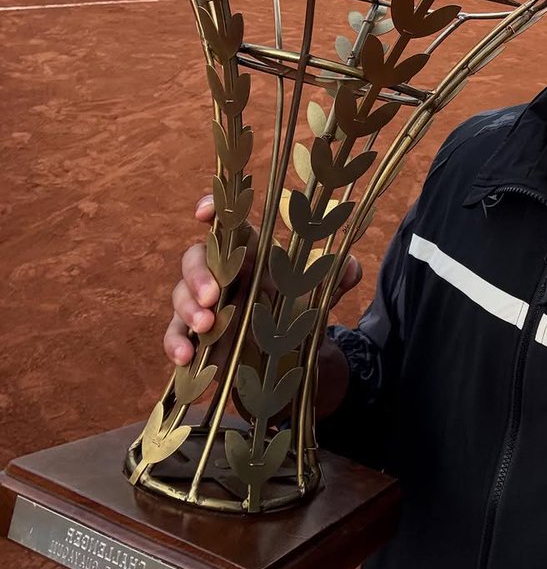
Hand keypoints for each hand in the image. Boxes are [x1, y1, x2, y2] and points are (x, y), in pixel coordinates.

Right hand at [164, 194, 362, 366]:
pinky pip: (173, 334)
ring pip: (180, 294)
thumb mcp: (321, 293)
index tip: (203, 212)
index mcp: (251, 253)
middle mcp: (222, 273)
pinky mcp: (194, 336)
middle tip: (213, 297)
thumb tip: (351, 267)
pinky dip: (174, 343)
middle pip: (195, 258)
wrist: (290, 356)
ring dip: (187, 308)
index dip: (214, 211)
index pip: (229, 225)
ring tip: (205, 327)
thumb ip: (339, 275)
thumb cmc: (298, 310)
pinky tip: (185, 357)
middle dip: (197, 274)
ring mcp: (204, 304)